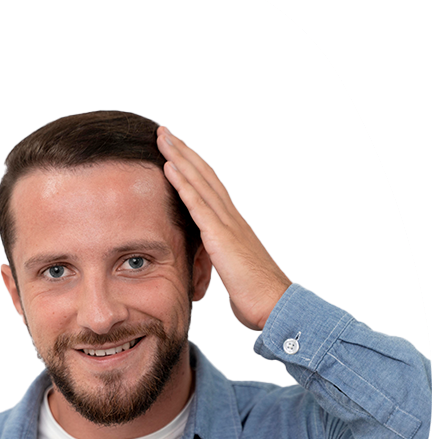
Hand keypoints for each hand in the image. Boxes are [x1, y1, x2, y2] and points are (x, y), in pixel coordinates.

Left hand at [156, 126, 290, 330]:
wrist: (275, 307)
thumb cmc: (256, 296)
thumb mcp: (231, 272)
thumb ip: (219, 260)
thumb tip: (209, 261)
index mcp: (232, 225)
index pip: (209, 187)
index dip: (193, 167)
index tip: (175, 150)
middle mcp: (231, 218)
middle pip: (204, 175)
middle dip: (183, 151)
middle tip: (164, 131)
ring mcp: (227, 224)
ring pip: (201, 181)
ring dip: (180, 157)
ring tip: (162, 137)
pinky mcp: (221, 237)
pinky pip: (198, 205)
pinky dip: (183, 184)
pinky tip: (169, 167)